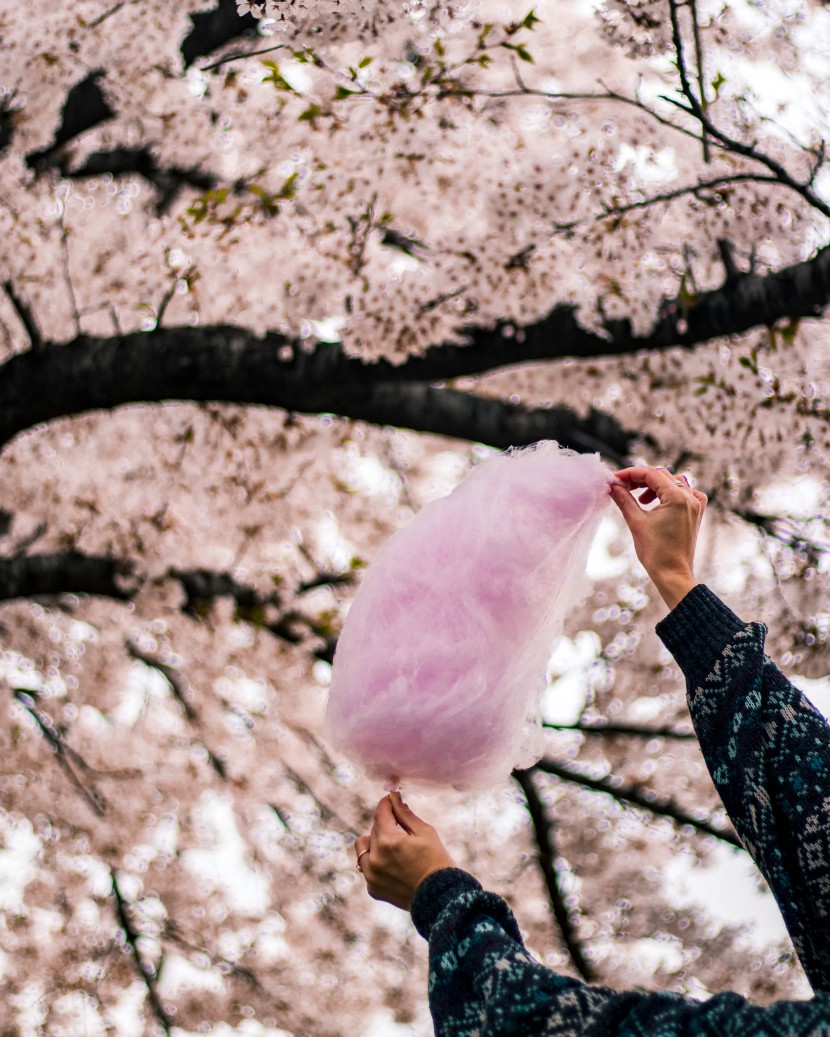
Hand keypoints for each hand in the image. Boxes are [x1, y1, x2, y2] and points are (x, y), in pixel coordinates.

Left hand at [354, 791, 455, 910]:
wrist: (440, 898)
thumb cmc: (436, 861)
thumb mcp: (425, 832)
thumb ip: (405, 814)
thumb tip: (394, 798)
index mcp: (388, 841)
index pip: (381, 813)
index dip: (386, 803)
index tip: (391, 799)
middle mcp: (375, 858)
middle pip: (374, 829)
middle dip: (386, 824)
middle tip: (402, 828)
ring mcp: (371, 875)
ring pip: (363, 848)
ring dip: (374, 842)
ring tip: (391, 846)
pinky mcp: (373, 889)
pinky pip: (367, 868)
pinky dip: (376, 863)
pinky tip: (393, 866)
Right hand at [610, 466, 707, 610]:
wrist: (673, 575)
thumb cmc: (655, 552)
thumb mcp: (636, 522)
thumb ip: (624, 499)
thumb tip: (612, 485)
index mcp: (677, 497)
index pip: (650, 474)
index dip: (630, 474)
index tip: (614, 479)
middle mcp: (690, 497)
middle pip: (661, 476)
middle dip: (640, 479)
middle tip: (622, 487)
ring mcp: (695, 506)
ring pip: (673, 483)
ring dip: (654, 486)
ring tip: (640, 499)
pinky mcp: (696, 514)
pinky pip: (687, 493)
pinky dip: (671, 493)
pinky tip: (660, 503)